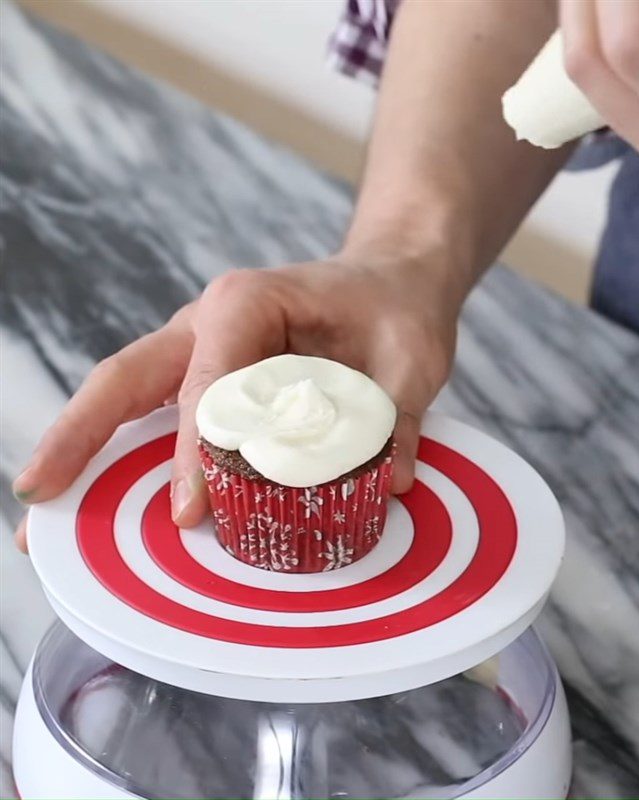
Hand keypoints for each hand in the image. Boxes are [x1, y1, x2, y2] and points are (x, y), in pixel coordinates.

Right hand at [12, 253, 458, 550]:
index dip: (195, 452)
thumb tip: (385, 481)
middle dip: (80, 435)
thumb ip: (396, 416)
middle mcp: (211, 321)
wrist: (392, 282)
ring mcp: (203, 345)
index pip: (209, 386)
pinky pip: (158, 406)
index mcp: (249, 303)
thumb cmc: (394, 306)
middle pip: (128, 377)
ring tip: (45, 502)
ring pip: (127, 390)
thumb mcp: (411, 354)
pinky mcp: (212, 370)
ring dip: (84, 442)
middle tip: (39, 496)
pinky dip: (128, 444)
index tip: (190, 512)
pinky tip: (109, 486)